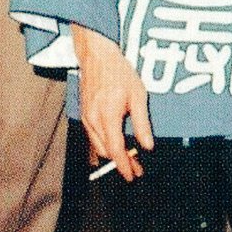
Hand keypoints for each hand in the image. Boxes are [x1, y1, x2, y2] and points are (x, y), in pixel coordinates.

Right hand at [71, 24, 153, 181]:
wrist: (97, 56)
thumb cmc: (119, 72)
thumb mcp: (138, 95)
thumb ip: (142, 122)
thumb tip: (147, 146)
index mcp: (107, 116)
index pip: (115, 149)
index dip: (124, 166)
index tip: (133, 176)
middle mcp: (93, 120)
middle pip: (106, 152)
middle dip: (121, 163)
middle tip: (137, 167)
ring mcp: (86, 117)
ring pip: (97, 146)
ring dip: (112, 155)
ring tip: (129, 157)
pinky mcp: (84, 114)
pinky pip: (92, 137)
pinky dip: (103, 145)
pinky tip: (114, 143)